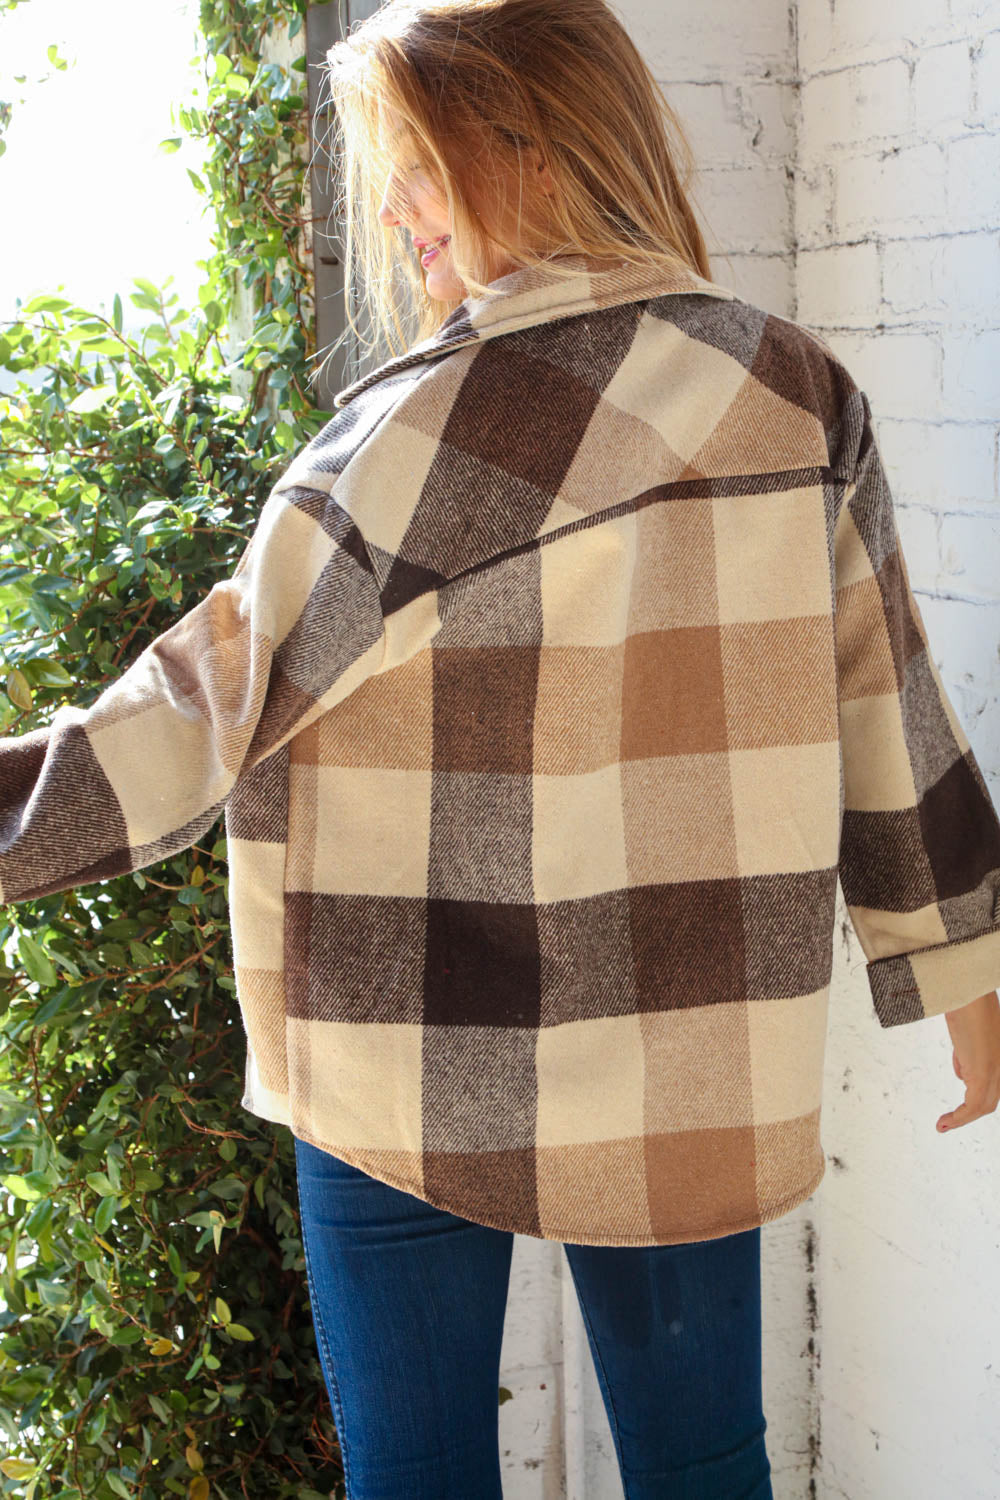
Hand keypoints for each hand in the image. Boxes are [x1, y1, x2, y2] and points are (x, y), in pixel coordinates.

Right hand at [937, 990, 999, 1131]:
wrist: (965, 989)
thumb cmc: (963, 1000)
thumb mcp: (966, 1029)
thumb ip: (967, 1051)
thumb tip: (962, 1071)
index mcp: (998, 1051)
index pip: (992, 1082)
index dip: (974, 1095)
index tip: (956, 1101)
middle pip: (990, 1099)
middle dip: (968, 1112)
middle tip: (948, 1120)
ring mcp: (996, 1068)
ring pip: (984, 1105)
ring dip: (962, 1118)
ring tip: (943, 1125)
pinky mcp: (984, 1072)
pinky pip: (974, 1105)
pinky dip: (959, 1117)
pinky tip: (944, 1121)